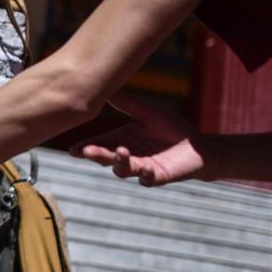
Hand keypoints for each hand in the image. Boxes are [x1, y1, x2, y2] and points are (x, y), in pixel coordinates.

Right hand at [69, 93, 213, 185]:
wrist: (198, 146)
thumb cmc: (173, 129)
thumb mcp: (150, 113)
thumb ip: (130, 105)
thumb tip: (109, 91)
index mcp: (121, 140)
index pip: (99, 145)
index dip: (85, 147)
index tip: (73, 150)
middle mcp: (127, 156)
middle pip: (106, 158)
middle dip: (96, 155)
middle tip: (88, 151)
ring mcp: (141, 168)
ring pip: (123, 170)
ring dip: (120, 162)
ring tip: (121, 151)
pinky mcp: (157, 177)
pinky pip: (148, 180)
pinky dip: (146, 176)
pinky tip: (146, 169)